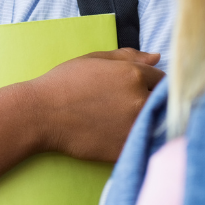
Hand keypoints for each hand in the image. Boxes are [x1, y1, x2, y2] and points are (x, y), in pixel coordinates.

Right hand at [26, 48, 163, 161]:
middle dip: (150, 100)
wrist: (41, 114)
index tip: (137, 88)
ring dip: (145, 120)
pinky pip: (144, 142)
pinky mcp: (126, 147)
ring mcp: (134, 126)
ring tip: (120, 119)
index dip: (150, 83)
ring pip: (155, 123)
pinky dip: (136, 137)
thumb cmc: (64, 82)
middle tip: (126, 104)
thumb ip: (128, 56)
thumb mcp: (95, 60)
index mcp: (133, 74)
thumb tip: (156, 57)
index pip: (162, 79)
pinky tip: (116, 133)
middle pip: (162, 102)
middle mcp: (139, 99)